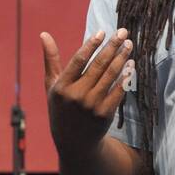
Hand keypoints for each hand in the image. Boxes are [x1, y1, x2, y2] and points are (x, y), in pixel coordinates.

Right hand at [40, 28, 132, 158]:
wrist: (74, 143)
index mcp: (62, 87)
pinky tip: (131, 64)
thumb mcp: (52, 86)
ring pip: (111, 75)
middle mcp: (76, 96)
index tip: (103, 31)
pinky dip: (126, 76)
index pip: (79, 60)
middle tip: (123, 32)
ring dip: (122, 57)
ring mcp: (92, 105)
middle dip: (112, 46)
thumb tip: (44, 34)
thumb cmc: (61, 108)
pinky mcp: (105, 113)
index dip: (91, 45)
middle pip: (98, 65)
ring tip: (129, 44)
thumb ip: (51, 60)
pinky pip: (118, 90)